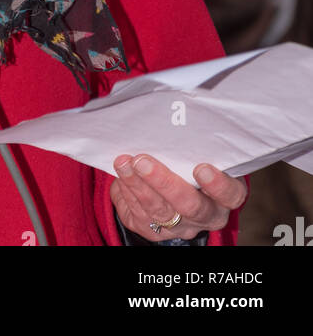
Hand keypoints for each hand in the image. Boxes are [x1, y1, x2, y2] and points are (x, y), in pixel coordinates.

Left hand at [111, 153, 247, 241]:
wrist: (175, 189)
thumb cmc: (189, 162)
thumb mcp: (200, 154)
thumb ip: (193, 144)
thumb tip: (168, 117)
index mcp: (226, 196)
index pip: (230, 195)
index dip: (218, 185)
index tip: (201, 168)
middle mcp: (206, 216)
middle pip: (189, 206)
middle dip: (163, 182)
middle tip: (142, 161)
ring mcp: (181, 228)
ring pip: (160, 213)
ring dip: (137, 186)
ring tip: (123, 163)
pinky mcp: (157, 234)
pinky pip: (140, 219)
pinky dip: (127, 196)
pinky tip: (121, 178)